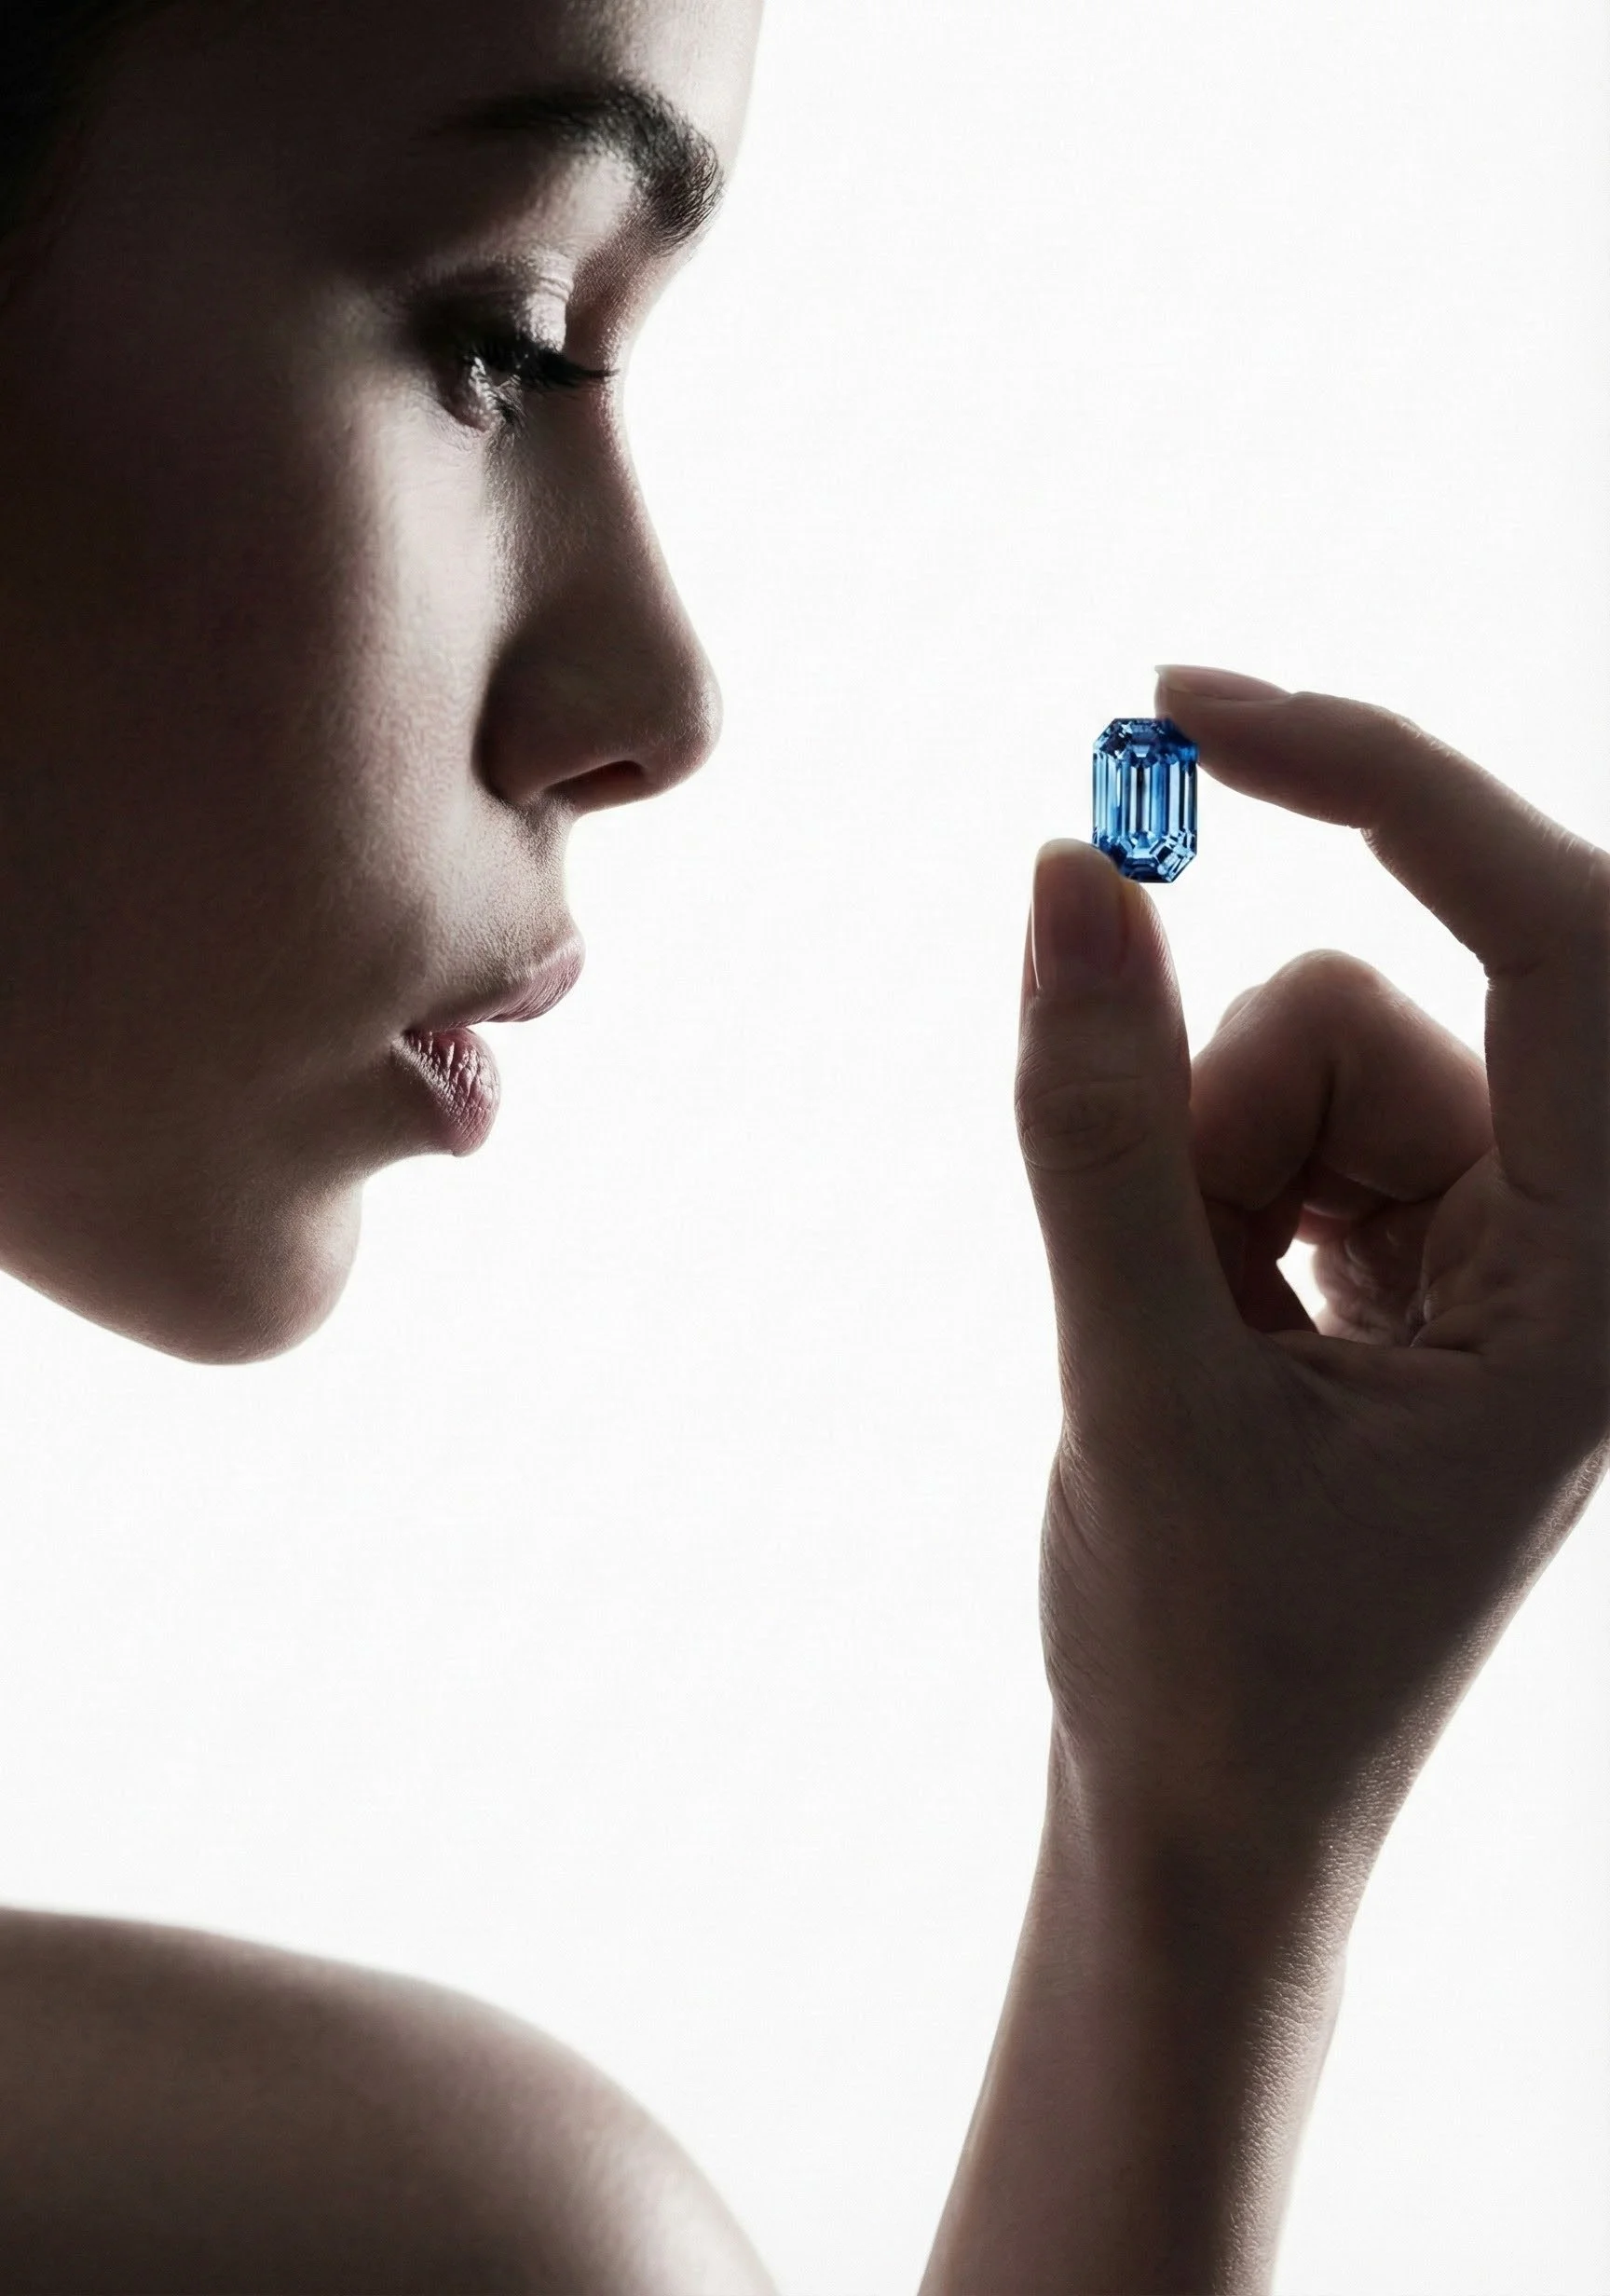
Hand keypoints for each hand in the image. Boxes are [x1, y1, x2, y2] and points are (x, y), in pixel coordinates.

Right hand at [1014, 674, 1608, 1891]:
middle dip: (1237, 1076)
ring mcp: (1493, 1239)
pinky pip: (1273, 1112)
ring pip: (1306, 1051)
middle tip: (1140, 1148)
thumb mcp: (1140, 1384)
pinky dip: (1195, 1185)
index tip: (1190, 710)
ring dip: (1194, 1164)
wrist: (1210, 1813)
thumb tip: (1070, 871)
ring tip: (1178, 1339)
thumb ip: (1100, 1125)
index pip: (1562, 942)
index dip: (1391, 783)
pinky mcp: (1408, 1247)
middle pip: (1394, 999)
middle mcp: (1578, 1236)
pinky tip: (1201, 1326)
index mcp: (1605, 1284)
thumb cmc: (1215, 1660)